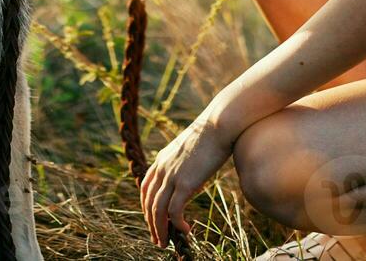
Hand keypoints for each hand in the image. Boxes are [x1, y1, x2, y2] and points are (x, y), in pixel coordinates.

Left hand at [141, 115, 232, 247]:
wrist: (219, 123)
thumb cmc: (212, 134)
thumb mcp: (191, 150)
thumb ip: (185, 166)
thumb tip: (191, 182)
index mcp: (161, 159)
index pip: (146, 187)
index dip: (147, 206)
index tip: (153, 219)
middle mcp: (162, 168)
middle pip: (149, 202)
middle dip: (152, 223)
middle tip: (158, 239)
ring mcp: (172, 175)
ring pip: (157, 210)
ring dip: (160, 229)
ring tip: (166, 242)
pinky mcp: (185, 183)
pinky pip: (174, 210)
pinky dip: (177, 224)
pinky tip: (185, 230)